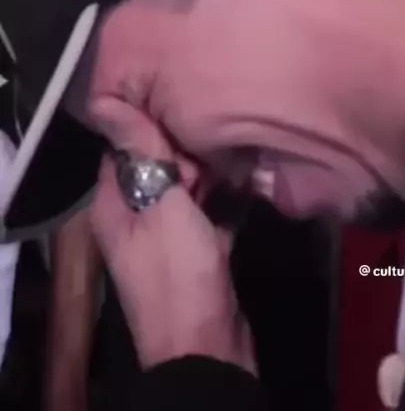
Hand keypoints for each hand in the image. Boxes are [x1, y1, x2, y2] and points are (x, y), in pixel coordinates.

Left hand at [91, 126, 254, 372]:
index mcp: (113, 205)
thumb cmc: (178, 270)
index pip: (123, 148)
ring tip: (239, 150)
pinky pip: (211, 213)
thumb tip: (106, 102)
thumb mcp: (160, 204)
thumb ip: (142, 152)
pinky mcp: (199, 251)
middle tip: (216, 141)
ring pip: (188, 189)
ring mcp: (169, 236)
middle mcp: (136, 217)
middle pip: (158, 166)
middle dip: (187, 151)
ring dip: (211, 174)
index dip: (149, 126)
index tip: (181, 104)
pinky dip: (228, 199)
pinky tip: (252, 179)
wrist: (207, 346)